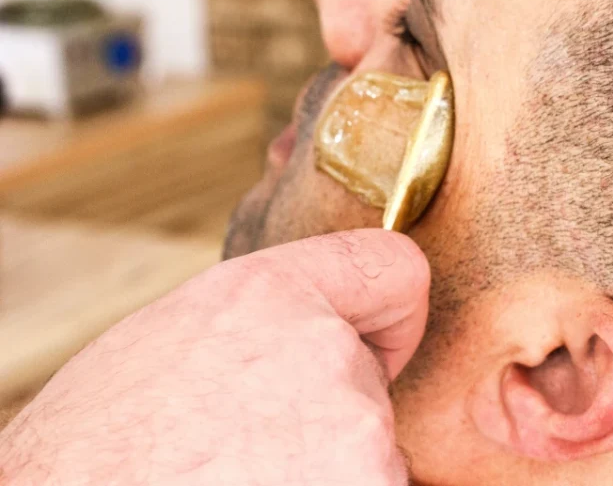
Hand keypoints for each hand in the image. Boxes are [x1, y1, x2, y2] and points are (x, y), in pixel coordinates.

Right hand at [0, 229, 429, 485]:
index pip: (395, 269)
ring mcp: (352, 430)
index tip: (374, 347)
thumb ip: (259, 324)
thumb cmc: (94, 453)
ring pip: (369, 452)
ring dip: (323, 467)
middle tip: (243, 447)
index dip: (389, 314)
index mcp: (272, 294)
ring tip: (236, 477)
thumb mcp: (172, 342)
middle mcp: (325, 350)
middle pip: (368, 384)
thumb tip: (311, 330)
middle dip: (326, 415)